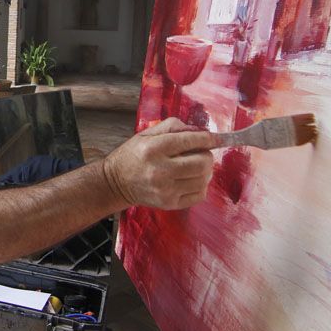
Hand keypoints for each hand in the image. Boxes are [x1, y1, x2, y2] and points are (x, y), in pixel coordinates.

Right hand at [102, 118, 216, 209]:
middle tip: (200, 153)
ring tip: (194, 167)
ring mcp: (165, 190)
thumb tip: (199, 131)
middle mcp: (160, 170)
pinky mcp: (169, 203)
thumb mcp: (146, 134)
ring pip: (203, 179)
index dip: (208, 138)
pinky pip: (200, 195)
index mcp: (154, 149)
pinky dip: (201, 186)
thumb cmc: (133, 155)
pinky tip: (190, 180)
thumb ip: (173, 127)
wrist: (116, 183)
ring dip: (205, 171)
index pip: (190, 141)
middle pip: (202, 163)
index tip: (214, 138)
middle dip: (206, 155)